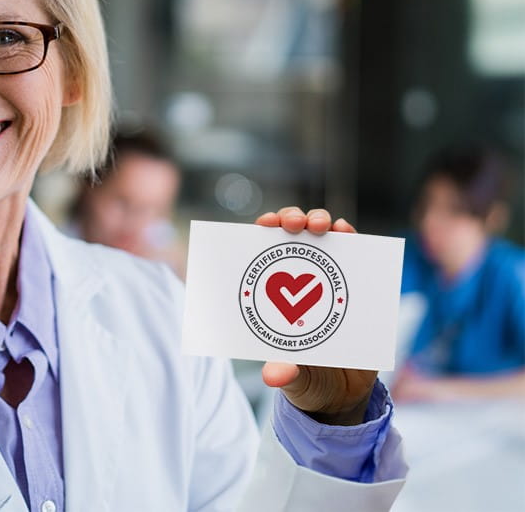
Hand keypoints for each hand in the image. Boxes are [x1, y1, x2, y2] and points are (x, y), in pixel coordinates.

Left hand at [255, 206, 377, 424]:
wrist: (344, 396)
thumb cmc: (307, 380)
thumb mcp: (294, 378)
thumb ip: (285, 372)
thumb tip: (274, 377)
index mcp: (273, 295)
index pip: (262, 252)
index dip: (263, 230)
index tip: (265, 224)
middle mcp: (298, 280)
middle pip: (292, 235)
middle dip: (293, 219)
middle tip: (295, 225)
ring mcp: (327, 280)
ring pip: (324, 238)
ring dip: (324, 222)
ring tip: (326, 226)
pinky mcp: (354, 287)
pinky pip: (354, 256)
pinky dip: (351, 239)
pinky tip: (349, 234)